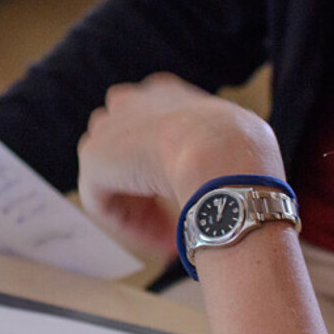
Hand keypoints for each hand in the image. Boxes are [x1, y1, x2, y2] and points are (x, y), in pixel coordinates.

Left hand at [77, 73, 284, 255]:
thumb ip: (216, 151)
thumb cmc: (241, 145)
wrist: (219, 150)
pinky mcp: (93, 159)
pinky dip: (132, 226)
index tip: (191, 194)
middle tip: (177, 225)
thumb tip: (221, 180)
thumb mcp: (238, 139)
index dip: (170, 168)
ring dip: (142, 212)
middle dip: (148, 190)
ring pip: (116, 180)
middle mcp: (129, 102)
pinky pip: (105, 202)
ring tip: (174, 239)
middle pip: (128, 154)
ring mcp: (107, 129)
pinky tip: (164, 240)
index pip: (155, 130)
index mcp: (164, 93)